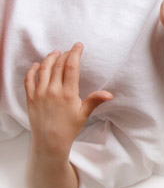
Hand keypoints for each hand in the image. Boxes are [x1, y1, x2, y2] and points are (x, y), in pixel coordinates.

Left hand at [24, 43, 112, 161]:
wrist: (49, 141)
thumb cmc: (69, 128)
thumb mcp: (84, 114)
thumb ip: (95, 100)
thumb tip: (109, 94)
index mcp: (68, 93)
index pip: (71, 67)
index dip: (75, 53)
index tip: (78, 46)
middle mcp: (53, 90)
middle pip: (58, 65)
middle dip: (65, 54)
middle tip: (70, 50)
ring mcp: (40, 93)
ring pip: (44, 69)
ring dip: (50, 58)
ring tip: (56, 53)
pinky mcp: (31, 97)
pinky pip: (29, 78)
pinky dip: (33, 69)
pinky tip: (37, 65)